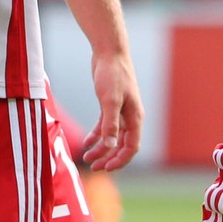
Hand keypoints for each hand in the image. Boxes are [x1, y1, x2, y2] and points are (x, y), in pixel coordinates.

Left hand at [81, 50, 142, 170]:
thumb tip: (110, 145)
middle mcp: (130, 116)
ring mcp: (121, 111)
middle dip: (109, 158)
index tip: (106, 168)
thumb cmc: (112, 75)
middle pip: (122, 145)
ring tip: (87, 158)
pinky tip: (87, 142)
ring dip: (101, 149)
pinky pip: (105, 126)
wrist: (109, 53)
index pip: (132, 147)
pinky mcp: (110, 105)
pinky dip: (97, 135)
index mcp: (135, 117)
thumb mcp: (110, 100)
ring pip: (113, 137)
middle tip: (94, 167)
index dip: (120, 160)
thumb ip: (110, 124)